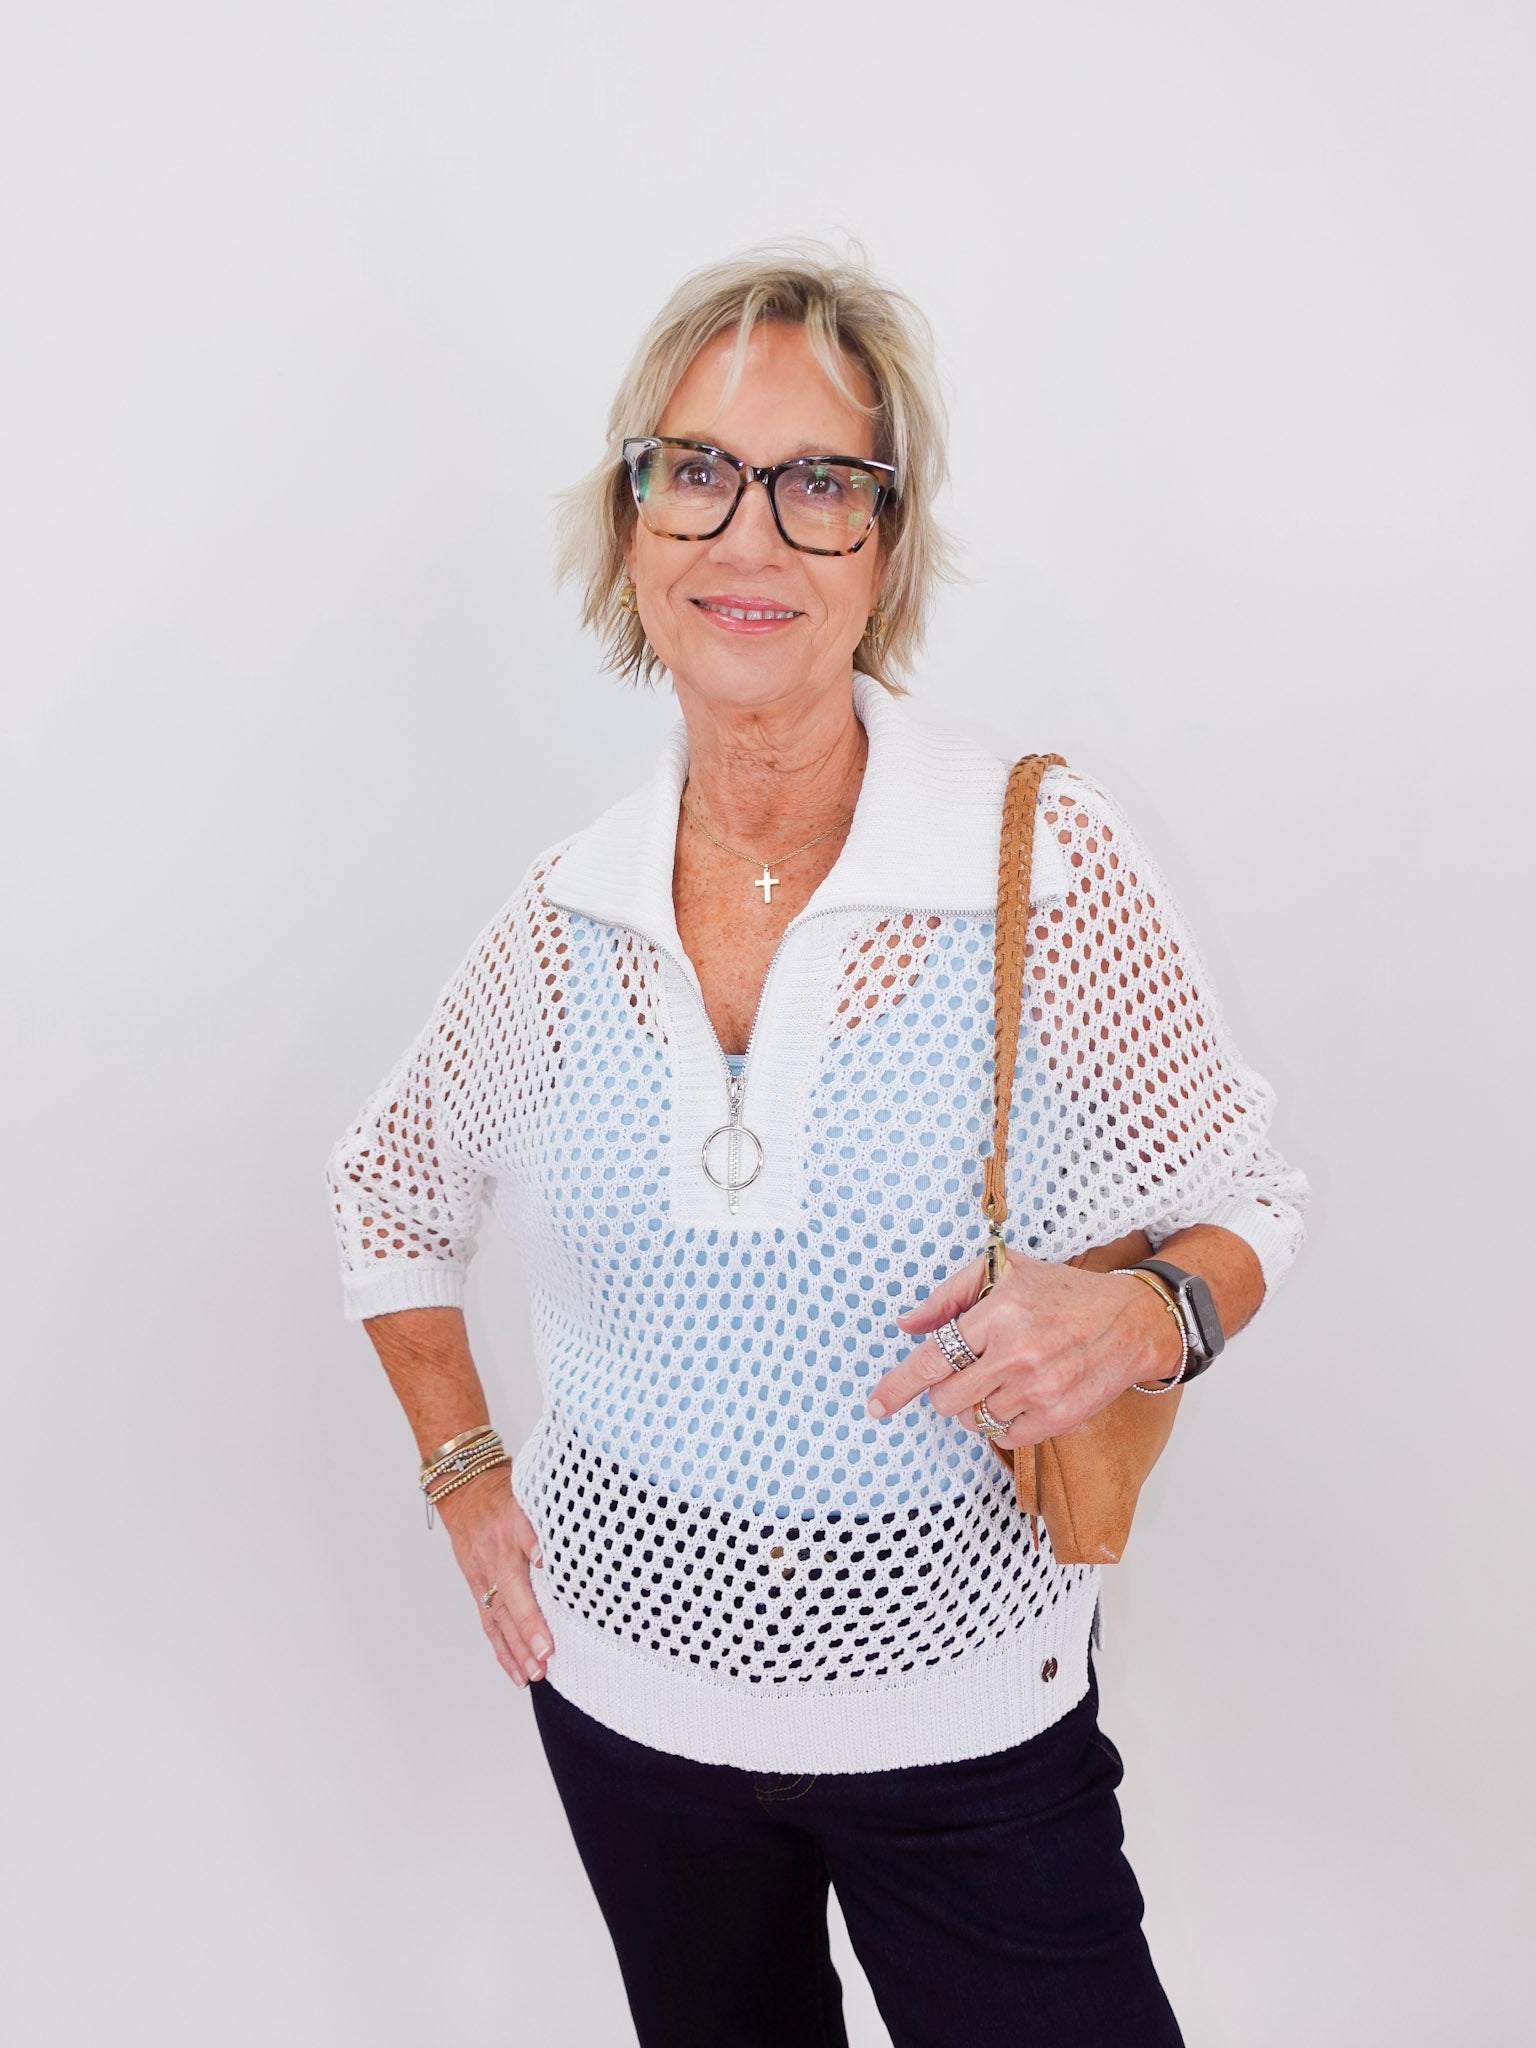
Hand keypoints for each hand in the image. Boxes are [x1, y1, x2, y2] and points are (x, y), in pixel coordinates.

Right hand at [435, 1469, 553, 1687]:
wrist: (465, 1489)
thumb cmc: (506, 1493)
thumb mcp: (530, 1492)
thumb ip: (547, 1516)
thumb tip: (561, 1545)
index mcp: (510, 1524)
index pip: (524, 1542)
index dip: (535, 1556)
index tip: (547, 1573)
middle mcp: (494, 1552)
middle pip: (510, 1593)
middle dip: (528, 1626)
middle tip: (547, 1654)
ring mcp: (483, 1573)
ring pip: (499, 1615)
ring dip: (517, 1648)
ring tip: (535, 1673)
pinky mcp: (477, 1586)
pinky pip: (490, 1622)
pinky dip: (503, 1650)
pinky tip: (518, 1673)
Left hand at [866, 1247, 1182, 1450]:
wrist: (1130, 1321)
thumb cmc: (1061, 1293)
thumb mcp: (1005, 1272)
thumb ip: (949, 1295)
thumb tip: (906, 1324)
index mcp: (999, 1312)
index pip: (933, 1358)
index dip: (897, 1386)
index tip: (876, 1405)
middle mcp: (1018, 1353)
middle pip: (946, 1399)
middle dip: (947, 1390)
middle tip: (971, 1370)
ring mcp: (1039, 1389)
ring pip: (973, 1420)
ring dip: (978, 1404)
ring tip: (1006, 1377)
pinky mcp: (1058, 1417)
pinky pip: (1004, 1438)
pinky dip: (1004, 1422)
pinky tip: (1023, 1395)